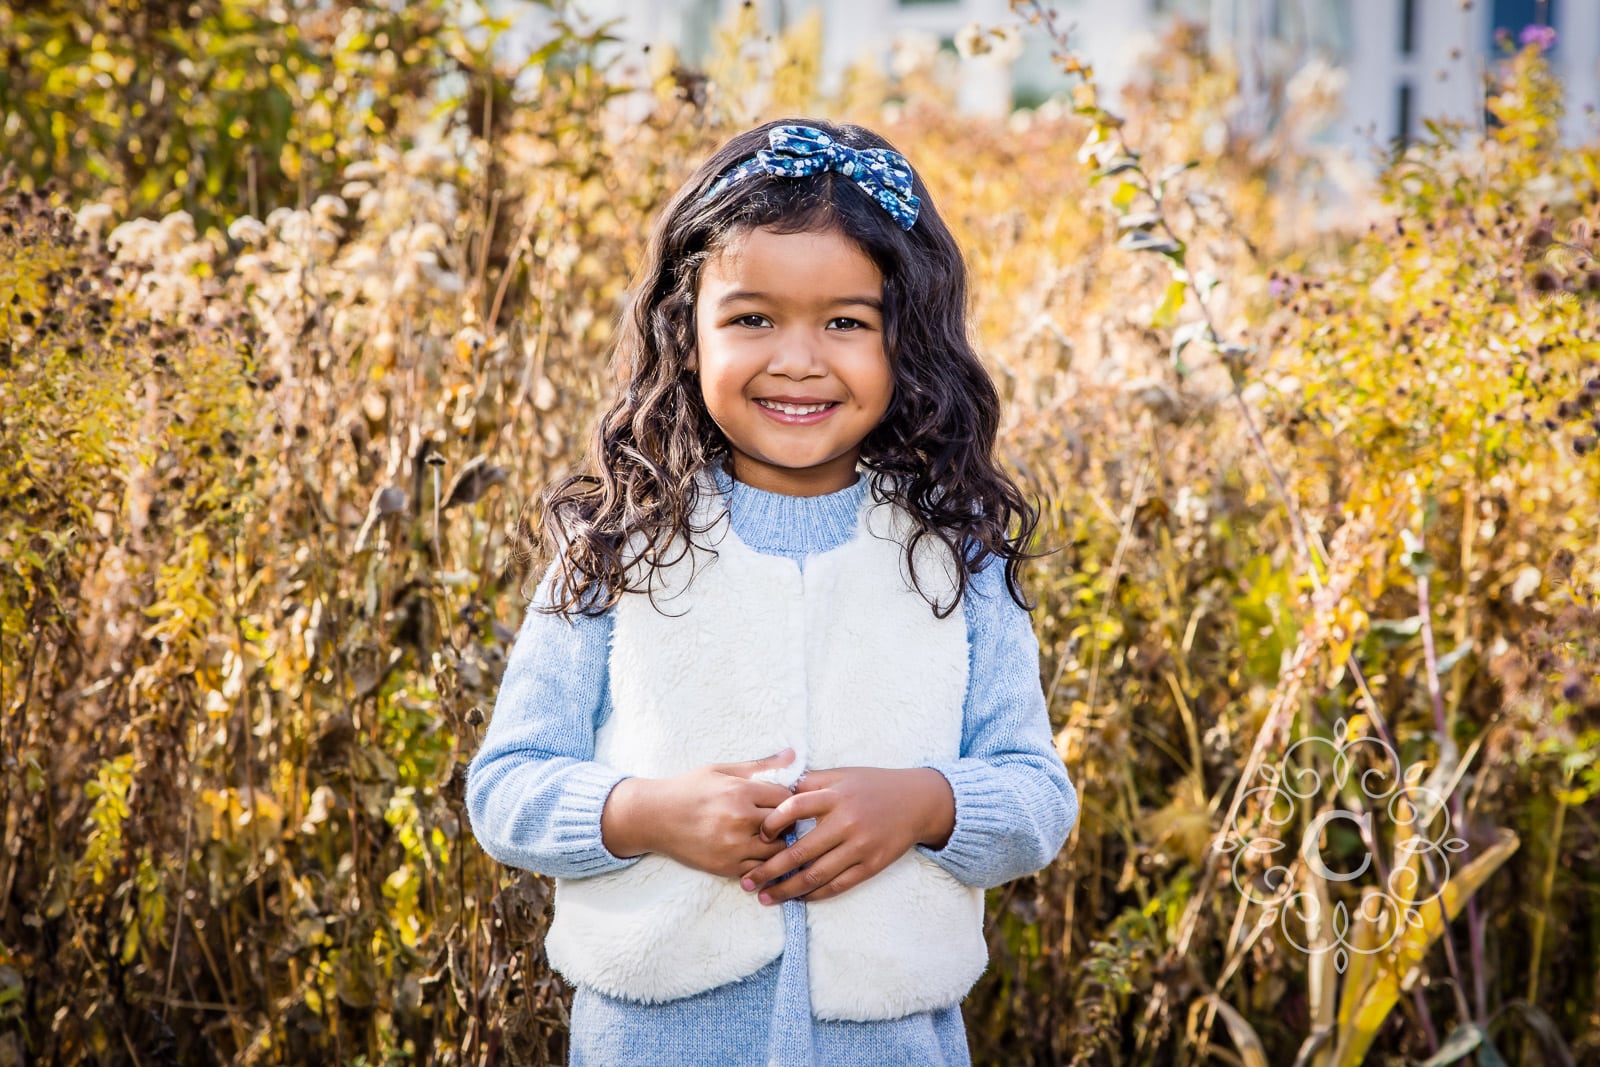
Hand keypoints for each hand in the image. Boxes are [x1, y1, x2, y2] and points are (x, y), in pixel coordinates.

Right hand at [600, 749, 797, 878]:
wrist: (654, 817)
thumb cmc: (689, 789)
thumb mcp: (722, 769)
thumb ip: (760, 765)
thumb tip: (793, 753)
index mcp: (740, 792)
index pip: (786, 798)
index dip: (788, 799)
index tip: (782, 800)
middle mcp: (739, 820)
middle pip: (785, 824)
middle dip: (786, 822)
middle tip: (780, 819)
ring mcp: (733, 846)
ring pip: (777, 850)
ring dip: (777, 843)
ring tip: (768, 835)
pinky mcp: (725, 866)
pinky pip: (759, 869)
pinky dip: (762, 861)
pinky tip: (755, 851)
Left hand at [738, 767, 954, 904]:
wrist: (918, 801)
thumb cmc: (873, 785)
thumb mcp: (842, 775)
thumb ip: (809, 782)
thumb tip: (773, 789)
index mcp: (835, 795)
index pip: (793, 808)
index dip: (770, 823)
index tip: (757, 837)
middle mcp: (846, 822)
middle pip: (799, 851)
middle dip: (768, 870)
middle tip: (746, 882)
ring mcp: (860, 846)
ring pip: (816, 875)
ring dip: (787, 890)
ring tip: (766, 898)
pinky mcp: (871, 865)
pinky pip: (838, 885)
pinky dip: (815, 894)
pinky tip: (798, 898)